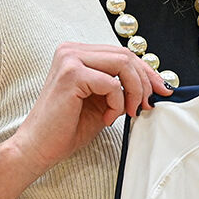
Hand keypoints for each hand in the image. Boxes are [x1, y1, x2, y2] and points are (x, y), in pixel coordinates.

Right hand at [7, 42, 169, 173]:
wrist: (37, 148)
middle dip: (146, 80)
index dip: (146, 71)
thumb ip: (121, 88)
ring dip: (134, 91)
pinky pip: (112, 84)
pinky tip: (107, 119)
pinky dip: (117, 103)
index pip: (121, 54)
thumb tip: (154, 85)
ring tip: (129, 112)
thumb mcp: (102, 103)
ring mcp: (69, 59)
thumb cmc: (66, 129)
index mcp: (77, 53)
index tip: (161, 90)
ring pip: (123, 64)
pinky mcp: (71, 74)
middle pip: (125, 55)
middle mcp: (71, 50)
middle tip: (149, 104)